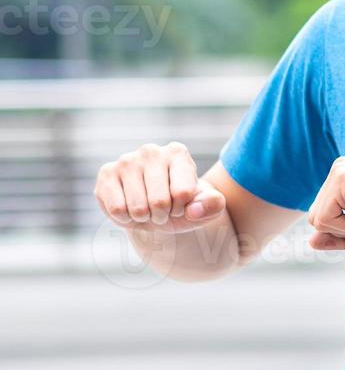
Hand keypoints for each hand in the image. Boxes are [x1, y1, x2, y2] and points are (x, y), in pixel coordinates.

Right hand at [95, 142, 227, 233]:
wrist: (155, 208)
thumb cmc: (183, 204)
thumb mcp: (205, 206)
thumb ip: (213, 205)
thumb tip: (194, 210)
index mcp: (178, 153)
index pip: (183, 193)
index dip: (182, 209)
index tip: (181, 204)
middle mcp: (151, 151)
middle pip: (159, 202)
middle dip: (163, 215)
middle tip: (162, 210)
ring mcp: (126, 160)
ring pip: (137, 208)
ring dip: (144, 218)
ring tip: (147, 208)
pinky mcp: (106, 173)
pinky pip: (117, 210)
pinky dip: (125, 218)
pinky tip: (129, 207)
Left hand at [307, 156, 344, 249]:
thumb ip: (338, 236)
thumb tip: (310, 243)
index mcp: (343, 177)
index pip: (321, 216)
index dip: (344, 230)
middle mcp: (338, 169)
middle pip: (314, 218)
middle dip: (343, 230)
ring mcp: (339, 171)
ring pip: (316, 220)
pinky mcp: (342, 179)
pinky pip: (325, 219)